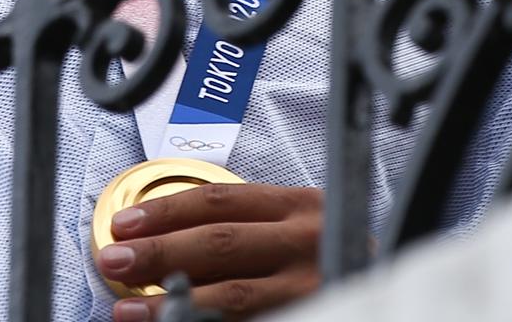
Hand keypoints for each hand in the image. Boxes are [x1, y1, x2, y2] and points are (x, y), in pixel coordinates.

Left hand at [96, 184, 321, 319]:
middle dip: (160, 253)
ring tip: (130, 311)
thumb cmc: (332, 259)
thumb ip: (247, 229)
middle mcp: (308, 245)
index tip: (123, 223)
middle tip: (113, 261)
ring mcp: (315, 291)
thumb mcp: (298, 228)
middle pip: (221, 244)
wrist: (398, 293)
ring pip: (235, 298)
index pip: (221, 200)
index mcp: (298, 207)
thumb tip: (166, 240)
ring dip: (177, 303)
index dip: (167, 211)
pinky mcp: (316, 317)